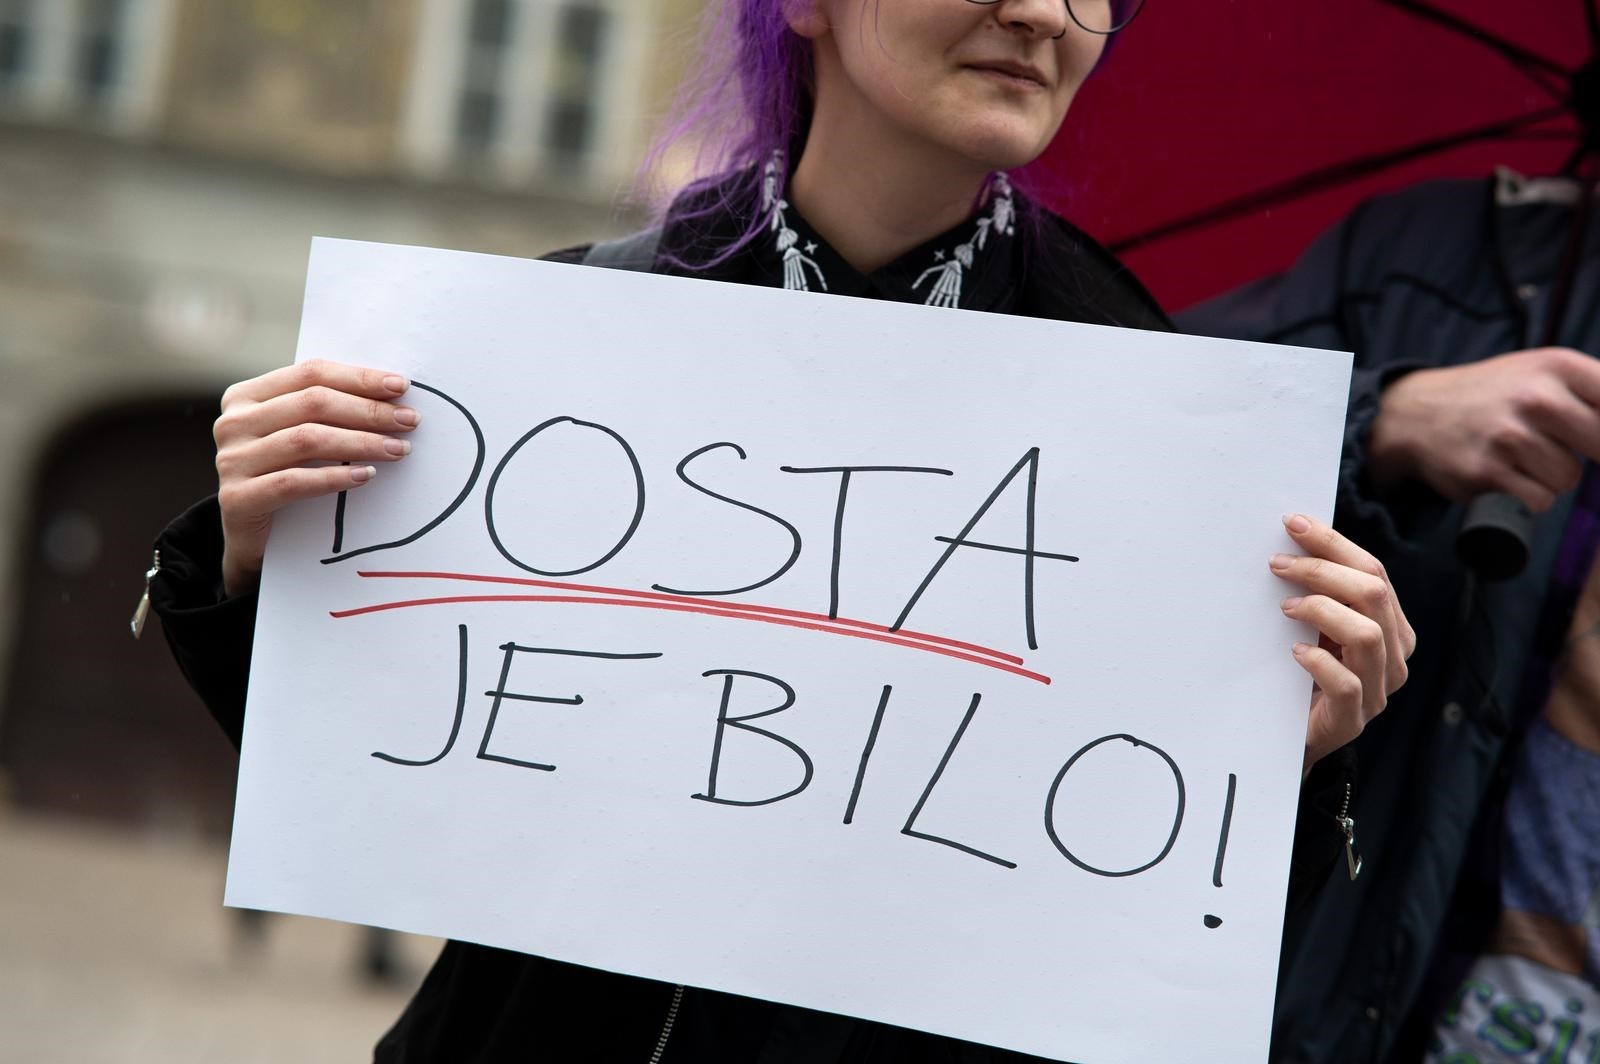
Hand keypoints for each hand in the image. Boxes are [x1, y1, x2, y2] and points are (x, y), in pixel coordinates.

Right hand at [213, 359, 418, 597]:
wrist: (251, 538)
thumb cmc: (285, 476)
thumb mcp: (300, 436)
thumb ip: (327, 412)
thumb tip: (393, 396)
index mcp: (247, 395)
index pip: (310, 373)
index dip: (358, 378)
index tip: (402, 387)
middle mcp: (233, 422)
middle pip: (312, 403)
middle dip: (368, 410)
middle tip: (410, 421)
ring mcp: (231, 460)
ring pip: (306, 440)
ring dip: (360, 442)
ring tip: (399, 450)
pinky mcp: (237, 498)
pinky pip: (293, 482)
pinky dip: (334, 477)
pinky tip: (366, 476)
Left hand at [1270, 513, 1415, 773]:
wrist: (1287, 737)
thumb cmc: (1300, 672)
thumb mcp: (1315, 626)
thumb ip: (1320, 592)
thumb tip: (1293, 536)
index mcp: (1392, 628)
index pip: (1374, 573)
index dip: (1334, 545)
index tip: (1292, 524)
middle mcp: (1394, 657)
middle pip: (1373, 595)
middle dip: (1323, 570)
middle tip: (1278, 564)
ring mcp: (1377, 691)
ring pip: (1366, 635)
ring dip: (1321, 610)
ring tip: (1285, 607)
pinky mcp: (1353, 721)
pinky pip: (1347, 684)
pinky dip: (1319, 661)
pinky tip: (1294, 652)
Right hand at [1367, 347, 1599, 511]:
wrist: (1413, 412)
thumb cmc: (1493, 396)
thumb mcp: (1543, 373)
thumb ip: (1594, 392)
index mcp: (1558, 366)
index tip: (1594, 443)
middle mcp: (1536, 397)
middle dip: (1586, 454)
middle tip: (1557, 445)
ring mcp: (1510, 436)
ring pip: (1568, 478)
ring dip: (1551, 477)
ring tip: (1521, 458)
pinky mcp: (1487, 472)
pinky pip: (1538, 501)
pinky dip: (1527, 497)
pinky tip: (1505, 476)